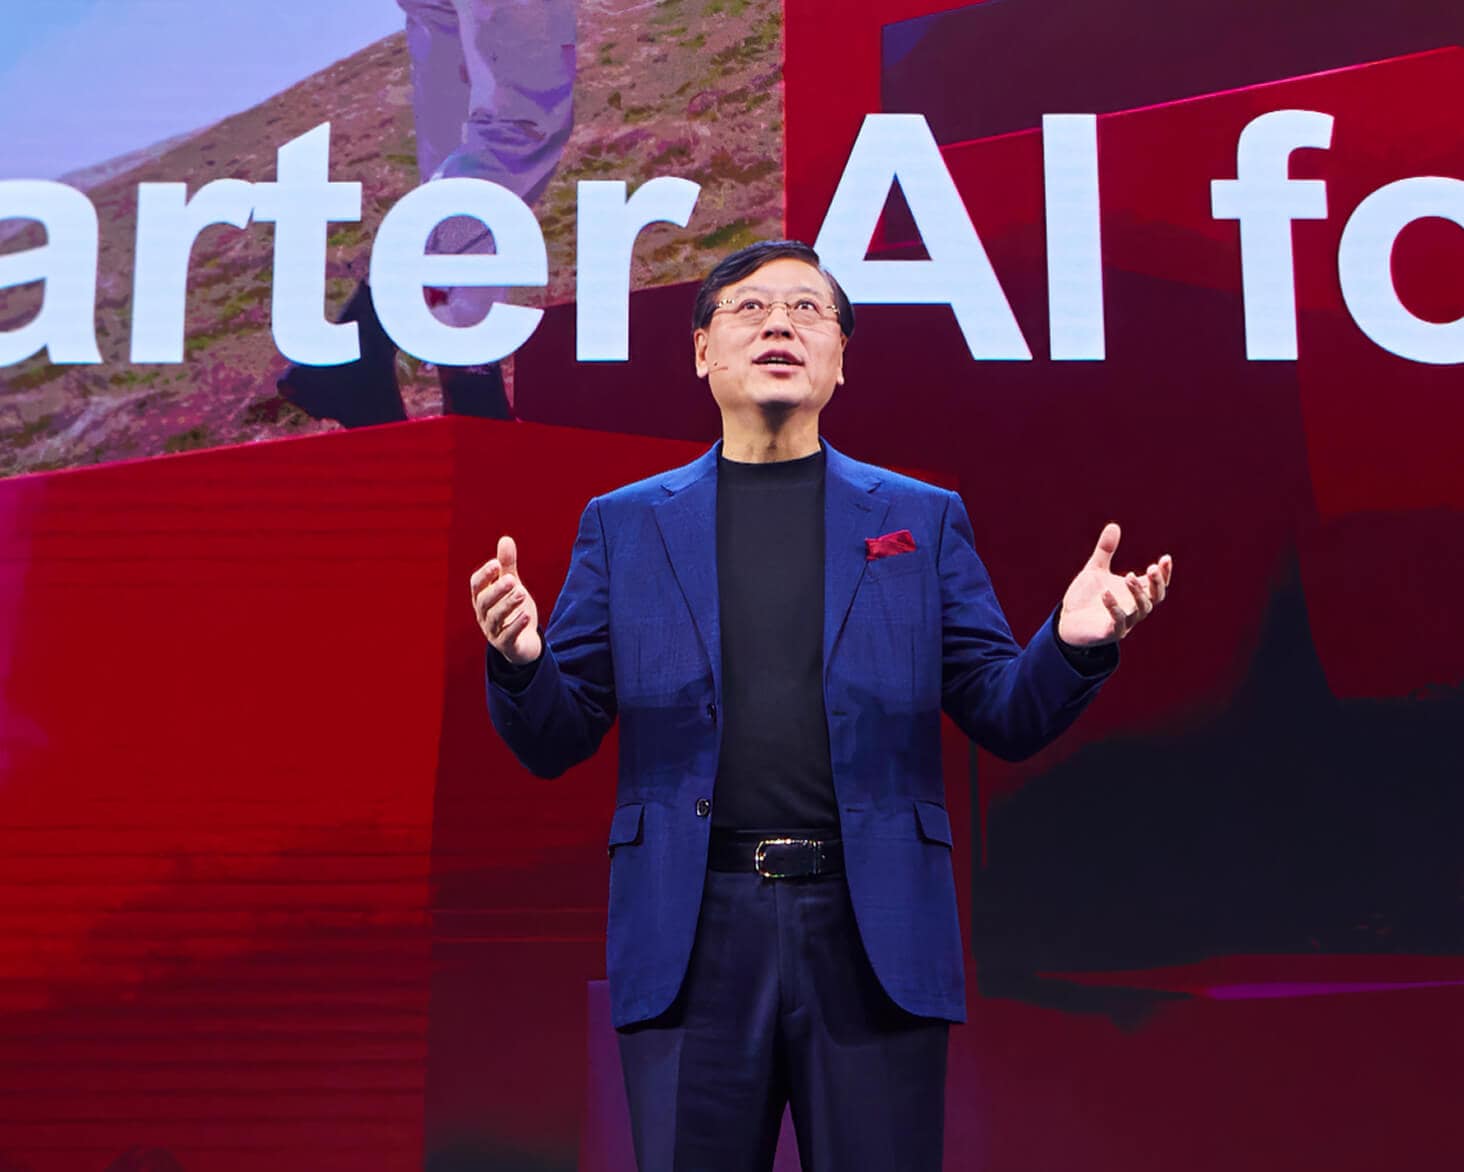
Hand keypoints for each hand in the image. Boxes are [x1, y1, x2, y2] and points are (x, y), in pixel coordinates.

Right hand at [470, 535, 542, 664]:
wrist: (524, 643)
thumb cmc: (513, 610)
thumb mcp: (511, 586)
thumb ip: (507, 565)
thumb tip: (505, 539)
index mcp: (482, 599)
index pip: (476, 586)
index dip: (484, 575)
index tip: (496, 564)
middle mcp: (484, 615)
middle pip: (485, 602)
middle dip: (497, 590)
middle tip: (512, 579)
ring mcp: (493, 632)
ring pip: (496, 618)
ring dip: (508, 604)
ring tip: (522, 593)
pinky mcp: (507, 645)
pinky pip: (508, 637)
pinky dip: (516, 626)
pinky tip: (526, 616)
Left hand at [1057, 522, 1171, 645]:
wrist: (1066, 621)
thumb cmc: (1085, 598)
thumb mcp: (1095, 570)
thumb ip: (1105, 551)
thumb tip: (1114, 525)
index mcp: (1134, 594)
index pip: (1157, 585)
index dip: (1164, 573)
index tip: (1165, 558)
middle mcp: (1134, 608)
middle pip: (1156, 598)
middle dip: (1157, 583)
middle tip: (1150, 568)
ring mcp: (1125, 622)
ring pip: (1141, 610)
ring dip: (1137, 593)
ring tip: (1128, 576)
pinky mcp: (1110, 632)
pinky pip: (1117, 621)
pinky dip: (1114, 607)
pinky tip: (1106, 593)